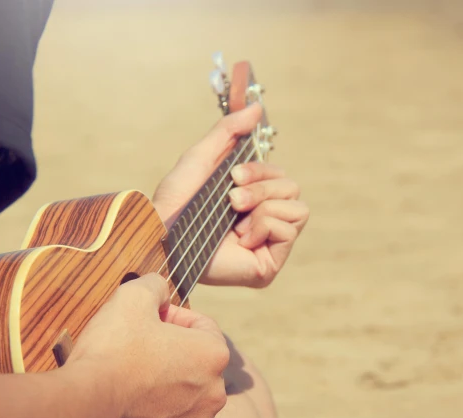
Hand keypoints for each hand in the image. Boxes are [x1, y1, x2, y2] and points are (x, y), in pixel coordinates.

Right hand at [68, 274, 229, 417]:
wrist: (82, 411)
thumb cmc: (110, 353)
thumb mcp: (131, 297)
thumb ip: (154, 285)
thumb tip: (160, 285)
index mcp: (213, 355)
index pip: (202, 325)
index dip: (174, 316)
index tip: (150, 320)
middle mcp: (215, 393)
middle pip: (197, 361)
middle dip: (172, 351)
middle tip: (138, 347)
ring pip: (187, 394)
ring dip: (168, 383)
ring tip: (133, 377)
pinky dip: (159, 414)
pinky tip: (133, 404)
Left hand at [152, 103, 308, 287]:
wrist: (164, 237)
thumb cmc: (176, 201)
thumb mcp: (202, 156)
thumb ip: (229, 130)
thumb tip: (256, 107)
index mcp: (251, 199)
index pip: (281, 175)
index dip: (260, 170)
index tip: (233, 175)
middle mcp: (262, 221)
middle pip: (292, 187)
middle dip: (261, 188)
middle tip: (232, 199)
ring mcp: (268, 244)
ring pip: (298, 208)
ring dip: (263, 206)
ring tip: (235, 221)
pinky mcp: (269, 265)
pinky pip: (290, 230)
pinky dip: (264, 226)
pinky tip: (241, 239)